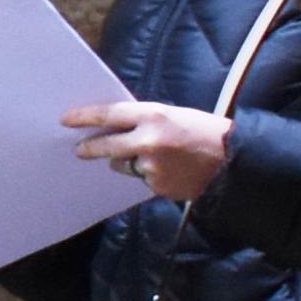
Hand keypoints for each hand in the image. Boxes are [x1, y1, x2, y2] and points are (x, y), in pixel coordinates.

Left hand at [68, 97, 231, 202]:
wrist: (233, 162)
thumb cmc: (205, 132)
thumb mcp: (175, 115)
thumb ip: (145, 121)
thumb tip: (115, 127)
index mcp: (154, 116)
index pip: (109, 115)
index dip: (85, 117)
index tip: (66, 120)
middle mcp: (148, 141)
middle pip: (106, 145)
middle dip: (90, 147)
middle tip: (79, 149)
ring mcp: (151, 166)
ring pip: (124, 165)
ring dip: (129, 161)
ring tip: (157, 156)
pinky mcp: (156, 186)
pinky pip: (142, 179)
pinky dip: (149, 175)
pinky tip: (170, 170)